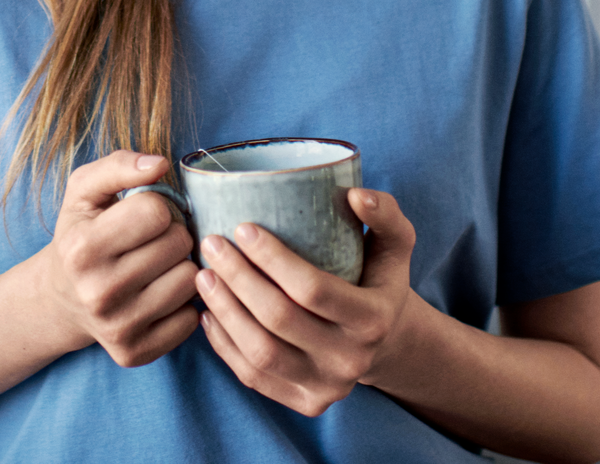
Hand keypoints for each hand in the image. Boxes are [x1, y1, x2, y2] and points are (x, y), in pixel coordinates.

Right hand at [33, 151, 200, 366]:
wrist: (61, 298)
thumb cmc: (80, 234)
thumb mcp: (84, 191)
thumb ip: (119, 164)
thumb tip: (160, 164)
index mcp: (82, 247)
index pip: (156, 211)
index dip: (158, 206)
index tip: (144, 215)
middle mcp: (97, 292)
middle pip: (178, 244)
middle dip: (173, 234)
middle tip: (154, 241)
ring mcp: (117, 327)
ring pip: (191, 280)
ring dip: (182, 267)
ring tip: (159, 266)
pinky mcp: (134, 353)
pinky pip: (192, 318)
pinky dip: (183, 303)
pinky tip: (161, 295)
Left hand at [195, 188, 416, 415]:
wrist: (383, 342)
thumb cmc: (377, 279)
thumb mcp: (395, 244)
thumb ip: (385, 214)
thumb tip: (357, 195)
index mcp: (374, 320)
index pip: (312, 289)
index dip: (272, 258)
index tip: (242, 227)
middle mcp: (351, 360)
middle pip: (279, 319)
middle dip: (238, 278)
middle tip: (211, 244)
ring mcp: (326, 388)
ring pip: (260, 353)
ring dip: (224, 310)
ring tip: (203, 274)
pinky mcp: (303, 404)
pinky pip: (252, 376)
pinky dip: (223, 343)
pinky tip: (208, 311)